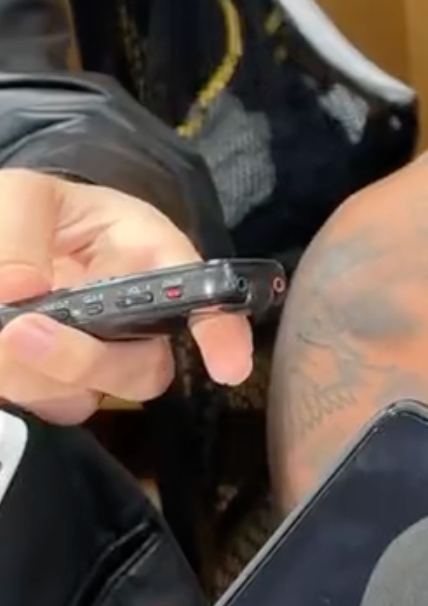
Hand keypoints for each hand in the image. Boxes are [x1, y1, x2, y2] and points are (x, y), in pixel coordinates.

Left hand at [0, 170, 252, 422]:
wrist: (4, 237)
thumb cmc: (26, 208)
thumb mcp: (20, 197)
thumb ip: (16, 234)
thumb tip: (17, 291)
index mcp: (146, 251)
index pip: (200, 291)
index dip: (221, 329)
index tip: (228, 367)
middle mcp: (136, 312)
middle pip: (144, 365)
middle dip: (82, 360)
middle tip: (16, 331)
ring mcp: (98, 354)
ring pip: (91, 394)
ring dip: (35, 375)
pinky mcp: (58, 384)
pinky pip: (51, 408)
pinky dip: (19, 390)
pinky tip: (3, 358)